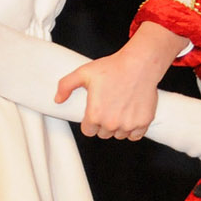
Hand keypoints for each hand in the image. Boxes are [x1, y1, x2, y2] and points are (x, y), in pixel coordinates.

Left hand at [53, 23, 185, 139]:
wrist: (139, 65)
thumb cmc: (112, 68)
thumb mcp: (83, 73)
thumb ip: (65, 86)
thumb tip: (57, 100)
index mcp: (95, 115)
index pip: (88, 131)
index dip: (90, 121)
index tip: (95, 111)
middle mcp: (111, 123)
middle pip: (103, 133)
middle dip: (104, 124)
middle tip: (108, 107)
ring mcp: (129, 125)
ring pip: (119, 135)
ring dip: (118, 127)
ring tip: (119, 109)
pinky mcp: (143, 123)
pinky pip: (135, 135)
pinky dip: (133, 129)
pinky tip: (130, 115)